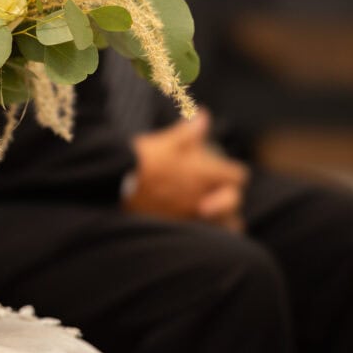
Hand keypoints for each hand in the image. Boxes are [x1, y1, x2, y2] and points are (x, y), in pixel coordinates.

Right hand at [127, 113, 247, 229]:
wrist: (117, 182)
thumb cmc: (143, 159)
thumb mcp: (166, 141)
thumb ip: (189, 131)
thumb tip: (204, 116)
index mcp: (205, 174)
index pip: (235, 175)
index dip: (233, 172)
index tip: (226, 170)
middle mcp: (203, 196)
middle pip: (233, 201)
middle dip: (230, 198)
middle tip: (220, 195)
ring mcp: (192, 215)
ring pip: (225, 226)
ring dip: (224, 221)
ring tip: (215, 218)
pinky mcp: (179, 228)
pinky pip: (203, 236)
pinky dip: (206, 233)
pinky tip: (197, 229)